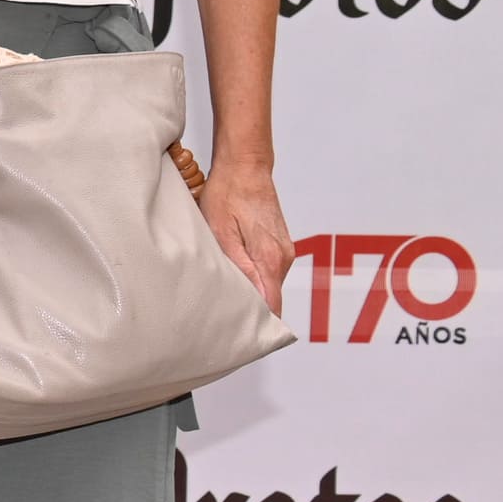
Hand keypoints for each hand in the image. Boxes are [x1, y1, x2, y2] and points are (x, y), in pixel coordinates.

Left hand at [197, 160, 293, 312]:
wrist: (245, 165)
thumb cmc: (228, 195)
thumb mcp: (221, 232)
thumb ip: (238, 267)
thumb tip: (250, 299)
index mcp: (271, 259)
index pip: (272, 306)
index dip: (258, 325)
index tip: (239, 336)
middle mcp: (283, 258)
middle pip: (270, 298)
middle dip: (249, 310)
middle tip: (219, 317)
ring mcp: (283, 251)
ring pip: (267, 284)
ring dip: (249, 291)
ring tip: (220, 296)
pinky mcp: (277, 244)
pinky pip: (266, 271)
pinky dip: (251, 277)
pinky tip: (230, 274)